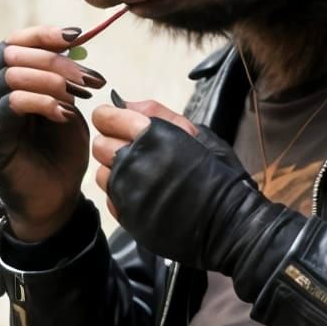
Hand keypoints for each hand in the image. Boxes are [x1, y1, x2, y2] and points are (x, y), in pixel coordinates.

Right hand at [0, 25, 105, 240]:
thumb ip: (62, 76)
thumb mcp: (66, 104)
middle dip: (56, 61)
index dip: (43, 35)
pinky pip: (10, 105)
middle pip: (11, 55)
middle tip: (90, 78)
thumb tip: (72, 41)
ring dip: (52, 79)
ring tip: (80, 94)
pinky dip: (43, 102)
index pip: (12, 44)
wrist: (55, 200)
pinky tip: (66, 113)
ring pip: (10, 77)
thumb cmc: (61, 152)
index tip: (78, 36)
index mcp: (0, 85)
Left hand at [91, 102, 305, 297]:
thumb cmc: (219, 173)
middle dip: (113, 144)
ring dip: (117, 171)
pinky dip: (123, 194)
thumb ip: (160, 115)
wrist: (228, 222)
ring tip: (143, 176)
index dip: (111, 119)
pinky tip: (146, 195)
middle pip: (98, 145)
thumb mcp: (198, 134)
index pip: (104, 117)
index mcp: (151, 134)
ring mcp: (127, 191)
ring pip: (101, 172)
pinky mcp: (126, 216)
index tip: (121, 124)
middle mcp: (132, 161)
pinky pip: (110, 198)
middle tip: (138, 152)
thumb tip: (126, 104)